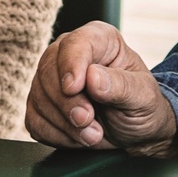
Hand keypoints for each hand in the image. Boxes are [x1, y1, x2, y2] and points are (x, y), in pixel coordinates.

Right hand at [24, 22, 177, 154]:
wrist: (135, 131)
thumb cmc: (141, 105)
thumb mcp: (142, 96)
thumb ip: (121, 86)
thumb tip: (92, 76)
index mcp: (99, 39)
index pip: (76, 43)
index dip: (72, 64)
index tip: (74, 87)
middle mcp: (69, 54)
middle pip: (49, 70)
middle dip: (67, 103)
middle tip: (88, 121)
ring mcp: (51, 80)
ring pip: (38, 98)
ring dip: (65, 123)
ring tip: (93, 134)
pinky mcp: (41, 106)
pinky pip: (34, 121)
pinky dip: (56, 135)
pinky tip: (79, 137)